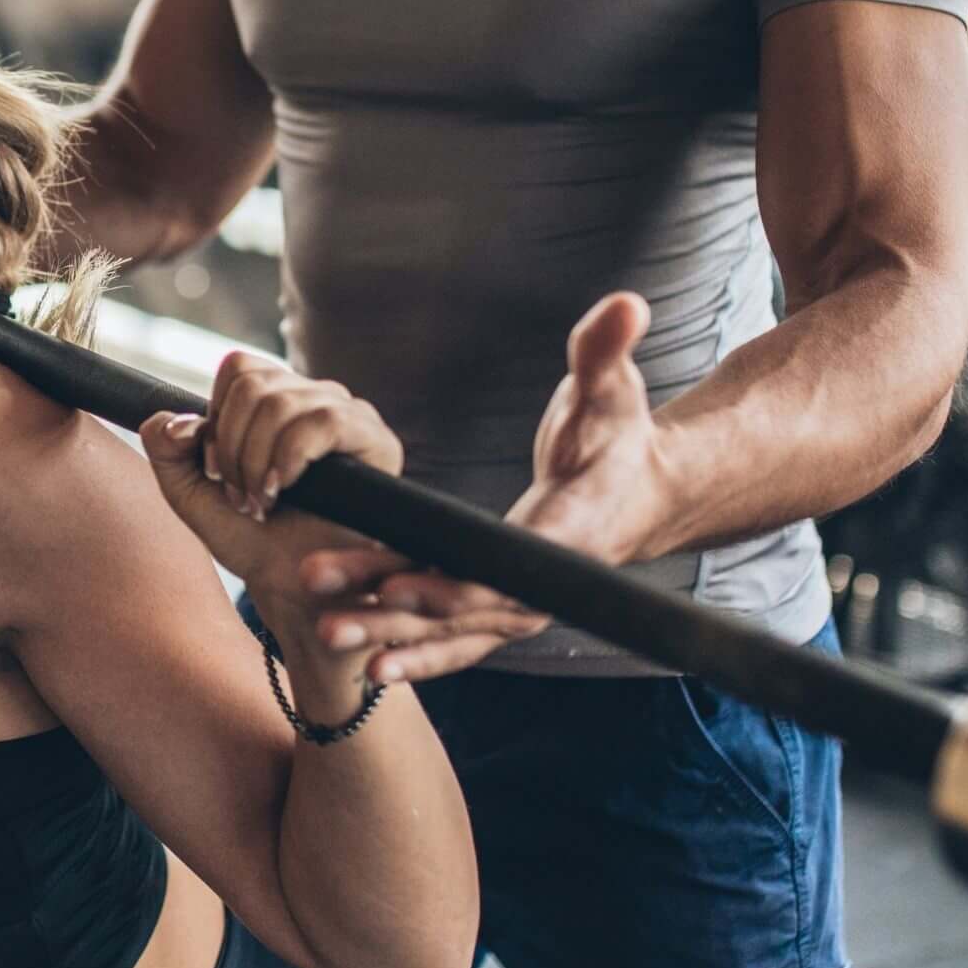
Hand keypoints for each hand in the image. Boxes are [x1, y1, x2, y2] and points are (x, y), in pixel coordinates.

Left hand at [137, 354, 405, 692]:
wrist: (292, 586)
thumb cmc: (250, 539)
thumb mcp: (191, 495)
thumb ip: (167, 451)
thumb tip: (173, 420)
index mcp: (278, 398)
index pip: (240, 368)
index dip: (217, 418)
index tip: (217, 470)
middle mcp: (315, 397)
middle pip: (254, 385)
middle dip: (232, 448)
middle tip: (241, 496)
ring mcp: (349, 415)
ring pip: (282, 403)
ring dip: (257, 461)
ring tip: (262, 501)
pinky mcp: (377, 441)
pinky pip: (325, 421)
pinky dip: (290, 457)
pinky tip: (284, 489)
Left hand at [294, 291, 674, 683]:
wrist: (640, 495)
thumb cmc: (618, 436)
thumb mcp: (613, 389)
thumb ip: (606, 350)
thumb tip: (627, 304)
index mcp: (566, 532)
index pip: (501, 566)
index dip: (449, 580)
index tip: (395, 583)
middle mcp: (543, 583)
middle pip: (460, 608)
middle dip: (393, 613)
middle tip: (328, 616)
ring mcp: (522, 604)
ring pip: (450, 631)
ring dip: (389, 637)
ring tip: (328, 635)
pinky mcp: (503, 609)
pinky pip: (454, 638)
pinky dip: (414, 650)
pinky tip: (367, 663)